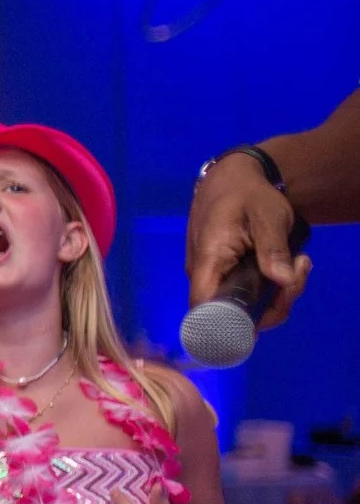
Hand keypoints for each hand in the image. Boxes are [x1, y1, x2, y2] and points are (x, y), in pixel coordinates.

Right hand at [186, 151, 307, 325]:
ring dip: (278, 294)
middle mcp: (204, 274)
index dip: (231, 325)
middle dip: (273, 304)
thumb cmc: (248, 194)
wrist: (232, 177)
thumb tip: (284, 282)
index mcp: (208, 260)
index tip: (269, 313)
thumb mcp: (268, 215)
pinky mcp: (225, 272)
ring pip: (243, 303)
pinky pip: (246, 292)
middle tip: (300, 274)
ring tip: (299, 262)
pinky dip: (271, 287)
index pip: (205, 308)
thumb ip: (273, 248)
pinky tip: (288, 265)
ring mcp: (214, 274)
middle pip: (232, 311)